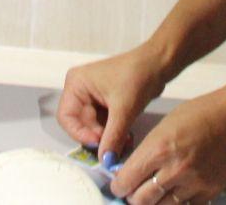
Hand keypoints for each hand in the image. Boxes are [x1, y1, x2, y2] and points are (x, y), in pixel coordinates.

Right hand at [59, 45, 169, 167]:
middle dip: (98, 138)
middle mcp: (80, 90)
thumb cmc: (137, 77)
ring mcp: (93, 97)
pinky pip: (104, 124)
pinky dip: (114, 134)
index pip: (66, 117)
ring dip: (108, 138)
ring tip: (124, 144)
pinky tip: (126, 139)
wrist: (159, 64)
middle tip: (115, 149)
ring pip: (94, 127)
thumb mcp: (123, 109)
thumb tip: (105, 161)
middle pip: (81, 124)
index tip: (99, 144)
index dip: (80, 134)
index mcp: (76, 84)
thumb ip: (112, 137)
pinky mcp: (105, 103)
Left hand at [111, 92, 225, 204]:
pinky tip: (175, 192)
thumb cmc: (193, 118)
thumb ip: (146, 154)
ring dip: (154, 202)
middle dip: (133, 198)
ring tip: (154, 194)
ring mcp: (193, 183)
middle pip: (142, 200)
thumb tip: (128, 174)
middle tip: (134, 193)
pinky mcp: (208, 192)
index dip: (118, 186)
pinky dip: (178, 202)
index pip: (127, 180)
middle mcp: (174, 170)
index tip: (118, 186)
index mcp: (158, 149)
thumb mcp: (161, 129)